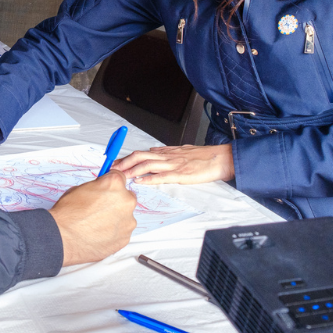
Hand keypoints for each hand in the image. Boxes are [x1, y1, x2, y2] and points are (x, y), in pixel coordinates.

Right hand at [48, 170, 136, 265]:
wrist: (63, 238)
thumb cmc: (68, 214)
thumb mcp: (80, 189)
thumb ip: (97, 187)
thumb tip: (102, 190)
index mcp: (114, 184)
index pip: (119, 176)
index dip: (110, 183)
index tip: (106, 187)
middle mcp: (126, 201)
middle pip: (126, 196)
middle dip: (116, 200)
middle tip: (100, 207)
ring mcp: (128, 221)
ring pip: (125, 215)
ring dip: (115, 217)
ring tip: (97, 223)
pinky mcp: (125, 237)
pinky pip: (122, 231)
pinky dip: (114, 231)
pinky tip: (99, 233)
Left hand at [111, 144, 234, 184]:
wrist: (220, 158)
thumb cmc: (203, 157)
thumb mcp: (182, 151)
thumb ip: (166, 152)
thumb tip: (153, 152)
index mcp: (167, 152)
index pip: (142, 153)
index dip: (127, 158)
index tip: (115, 163)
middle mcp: (167, 157)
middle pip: (140, 156)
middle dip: (124, 163)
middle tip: (112, 170)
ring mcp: (173, 165)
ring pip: (148, 165)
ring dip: (132, 170)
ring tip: (120, 176)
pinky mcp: (181, 174)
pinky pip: (162, 176)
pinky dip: (149, 179)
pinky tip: (139, 181)